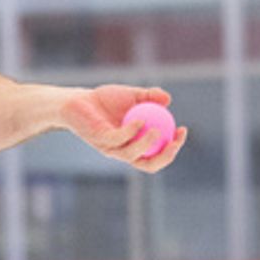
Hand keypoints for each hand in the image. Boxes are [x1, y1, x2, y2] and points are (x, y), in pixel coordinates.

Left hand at [59, 84, 187, 172]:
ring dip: (147, 145)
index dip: (172, 149)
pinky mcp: (99, 140)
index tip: (182, 131)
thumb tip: (168, 99)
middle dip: (165, 157)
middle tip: (175, 142)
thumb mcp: (131, 95)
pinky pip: (118, 140)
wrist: (77, 100)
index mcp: (135, 144)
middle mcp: (124, 151)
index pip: (157, 154)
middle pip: (149, 164)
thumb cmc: (105, 100)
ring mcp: (111, 148)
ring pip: (132, 156)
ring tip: (156, 130)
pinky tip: (139, 120)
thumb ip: (149, 96)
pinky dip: (131, 132)